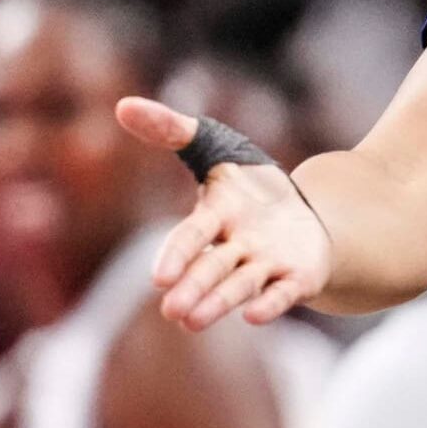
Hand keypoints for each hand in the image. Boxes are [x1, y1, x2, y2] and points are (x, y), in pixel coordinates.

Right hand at [117, 97, 331, 330]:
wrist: (304, 215)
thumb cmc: (249, 185)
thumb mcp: (214, 147)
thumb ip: (170, 129)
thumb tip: (122, 105)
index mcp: (214, 217)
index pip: (191, 236)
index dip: (177, 254)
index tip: (160, 277)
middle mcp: (235, 247)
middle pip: (212, 268)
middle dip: (194, 287)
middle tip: (172, 311)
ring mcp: (266, 264)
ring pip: (240, 286)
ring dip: (220, 303)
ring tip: (193, 322)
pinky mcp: (296, 277)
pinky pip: (282, 292)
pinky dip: (271, 302)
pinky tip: (256, 316)